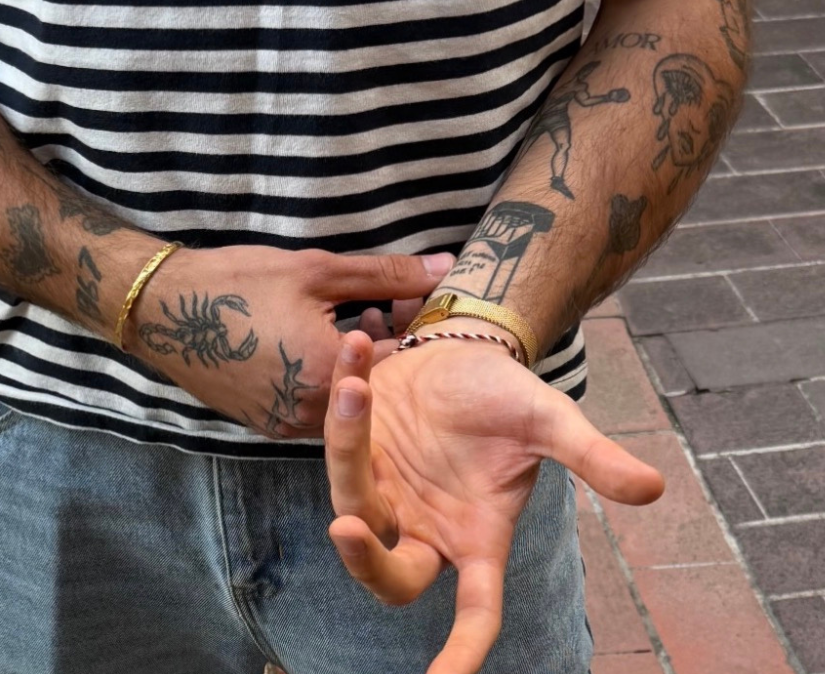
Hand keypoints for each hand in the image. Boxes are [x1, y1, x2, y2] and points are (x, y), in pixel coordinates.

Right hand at [131, 247, 455, 439]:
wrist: (161, 309)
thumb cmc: (238, 283)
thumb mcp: (315, 270)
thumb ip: (385, 275)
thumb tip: (445, 268)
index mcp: (328, 376)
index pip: (401, 362)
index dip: (412, 328)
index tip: (410, 302)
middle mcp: (310, 415)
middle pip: (374, 389)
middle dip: (385, 351)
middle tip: (380, 310)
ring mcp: (284, 426)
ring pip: (343, 403)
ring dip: (355, 369)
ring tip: (349, 321)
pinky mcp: (265, 425)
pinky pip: (313, 410)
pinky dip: (324, 382)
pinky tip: (315, 343)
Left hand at [324, 329, 664, 673]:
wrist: (466, 351)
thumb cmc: (509, 397)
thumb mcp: (551, 422)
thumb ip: (593, 457)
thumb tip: (653, 488)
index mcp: (478, 537)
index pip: (477, 611)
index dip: (462, 651)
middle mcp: (426, 526)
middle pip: (391, 577)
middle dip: (365, 562)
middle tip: (347, 527)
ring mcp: (386, 491)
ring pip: (351, 496)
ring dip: (348, 442)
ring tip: (360, 386)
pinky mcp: (357, 450)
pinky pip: (336, 437)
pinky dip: (340, 397)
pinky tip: (357, 346)